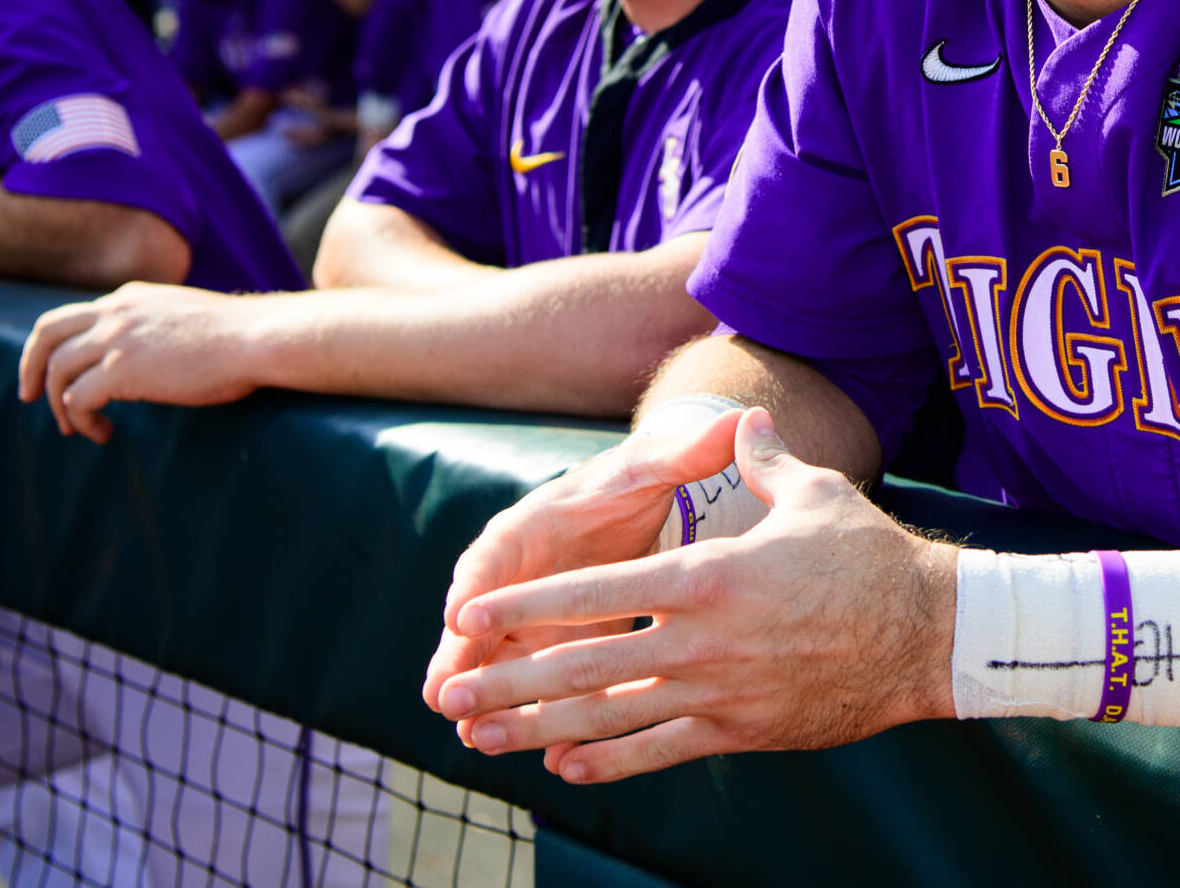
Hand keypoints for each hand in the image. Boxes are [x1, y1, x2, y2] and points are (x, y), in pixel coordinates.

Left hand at [18, 282, 271, 442]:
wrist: (257, 338)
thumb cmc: (240, 336)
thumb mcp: (188, 319)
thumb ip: (159, 329)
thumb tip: (156, 359)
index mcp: (131, 298)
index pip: (75, 316)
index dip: (58, 347)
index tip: (60, 373)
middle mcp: (115, 312)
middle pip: (46, 334)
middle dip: (30, 367)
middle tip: (28, 396)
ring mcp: (115, 340)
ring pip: (56, 372)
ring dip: (58, 405)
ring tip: (73, 429)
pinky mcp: (120, 371)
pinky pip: (77, 400)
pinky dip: (81, 421)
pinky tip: (103, 434)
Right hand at [421, 404, 747, 721]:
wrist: (631, 514)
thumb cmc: (632, 488)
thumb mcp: (652, 469)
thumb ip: (683, 452)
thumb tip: (736, 419)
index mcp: (531, 526)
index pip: (494, 552)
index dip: (478, 582)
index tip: (461, 612)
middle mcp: (518, 577)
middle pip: (480, 619)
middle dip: (460, 657)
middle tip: (444, 695)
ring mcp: (528, 619)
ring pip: (499, 662)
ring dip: (489, 700)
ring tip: (471, 740)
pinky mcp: (548, 651)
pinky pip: (537, 687)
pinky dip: (540, 719)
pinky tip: (551, 761)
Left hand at [430, 408, 957, 783]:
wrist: (929, 634)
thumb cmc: (869, 555)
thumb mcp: (811, 491)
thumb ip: (760, 460)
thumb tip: (741, 422)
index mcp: (706, 575)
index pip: (594, 592)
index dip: (525, 606)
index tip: (469, 618)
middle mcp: (701, 640)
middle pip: (584, 665)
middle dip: (511, 680)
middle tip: (455, 694)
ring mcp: (719, 692)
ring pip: (611, 719)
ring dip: (541, 730)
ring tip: (487, 738)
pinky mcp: (742, 730)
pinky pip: (661, 751)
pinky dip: (608, 762)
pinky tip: (564, 766)